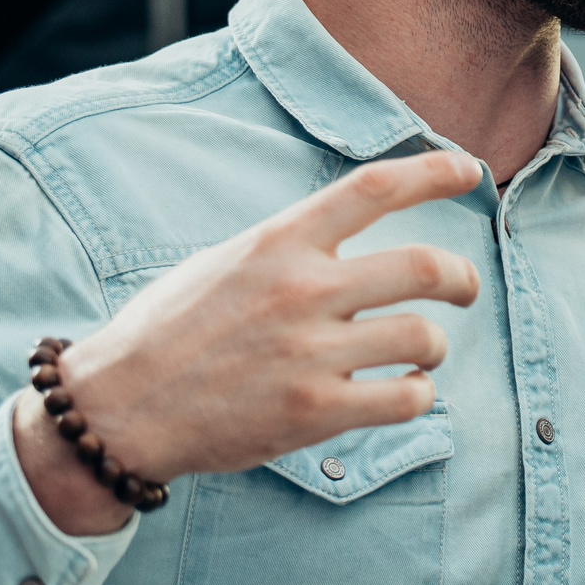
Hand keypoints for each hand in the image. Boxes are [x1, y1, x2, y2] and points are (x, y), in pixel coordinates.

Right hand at [15, 149, 486, 534]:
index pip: (373, 188)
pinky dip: (418, 395)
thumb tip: (347, 235)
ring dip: (436, 345)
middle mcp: (301, 290)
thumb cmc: (169, 332)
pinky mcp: (314, 413)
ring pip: (422, 336)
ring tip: (423, 352)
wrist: (117, 410)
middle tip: (466, 287)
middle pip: (423, 265)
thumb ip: (288, 248)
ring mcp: (309, 353)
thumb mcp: (224, 262)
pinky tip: (405, 392)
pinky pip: (405, 399)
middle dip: (461, 276)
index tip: (468, 171)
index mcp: (278, 243)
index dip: (431, 174)